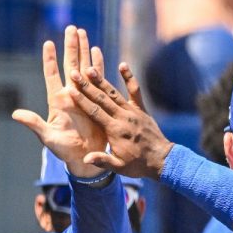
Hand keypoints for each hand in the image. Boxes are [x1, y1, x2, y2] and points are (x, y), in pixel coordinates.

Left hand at [11, 26, 105, 177]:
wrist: (85, 158)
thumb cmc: (64, 150)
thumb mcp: (47, 137)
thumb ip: (33, 124)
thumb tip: (15, 114)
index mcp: (57, 101)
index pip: (52, 75)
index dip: (50, 60)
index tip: (48, 43)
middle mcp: (70, 95)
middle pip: (69, 65)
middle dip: (70, 47)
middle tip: (71, 28)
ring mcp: (84, 96)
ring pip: (84, 67)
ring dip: (84, 50)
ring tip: (83, 32)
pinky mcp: (97, 100)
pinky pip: (98, 78)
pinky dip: (98, 64)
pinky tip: (98, 50)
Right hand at [67, 62, 173, 178]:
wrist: (161, 160)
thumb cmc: (137, 165)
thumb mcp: (118, 167)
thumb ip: (102, 160)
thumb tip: (85, 158)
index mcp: (115, 130)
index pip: (95, 112)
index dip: (82, 100)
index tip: (70, 90)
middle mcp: (123, 117)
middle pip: (101, 98)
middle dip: (86, 85)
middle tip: (75, 73)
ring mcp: (133, 111)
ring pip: (114, 93)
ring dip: (101, 80)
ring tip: (90, 68)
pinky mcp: (141, 109)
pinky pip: (135, 91)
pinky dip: (129, 78)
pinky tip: (122, 65)